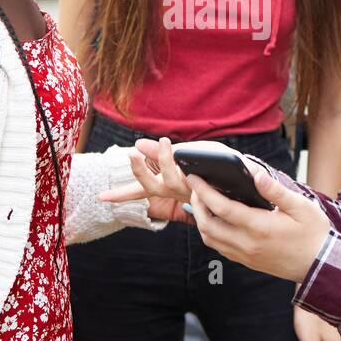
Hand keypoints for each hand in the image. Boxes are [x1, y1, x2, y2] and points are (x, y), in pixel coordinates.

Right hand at [96, 137, 229, 223]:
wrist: (241, 184)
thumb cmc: (207, 168)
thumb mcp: (179, 157)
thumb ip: (158, 155)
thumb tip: (139, 144)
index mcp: (166, 185)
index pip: (138, 191)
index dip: (119, 195)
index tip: (99, 197)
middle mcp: (175, 190)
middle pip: (151, 185)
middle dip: (140, 170)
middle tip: (132, 154)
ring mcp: (190, 189)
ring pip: (172, 178)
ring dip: (165, 159)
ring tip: (164, 142)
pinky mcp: (206, 185)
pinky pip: (194, 175)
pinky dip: (187, 163)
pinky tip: (183, 155)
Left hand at [185, 167, 330, 283]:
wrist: (322, 266)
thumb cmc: (314, 234)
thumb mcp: (301, 207)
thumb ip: (276, 191)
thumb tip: (256, 174)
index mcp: (260, 227)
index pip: (222, 208)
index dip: (205, 191)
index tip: (194, 177)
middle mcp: (248, 244)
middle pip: (208, 225)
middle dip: (197, 204)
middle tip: (196, 186)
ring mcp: (245, 255)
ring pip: (210, 239)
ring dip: (200, 219)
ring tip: (202, 201)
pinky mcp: (247, 262)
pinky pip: (219, 248)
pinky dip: (210, 232)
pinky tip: (215, 219)